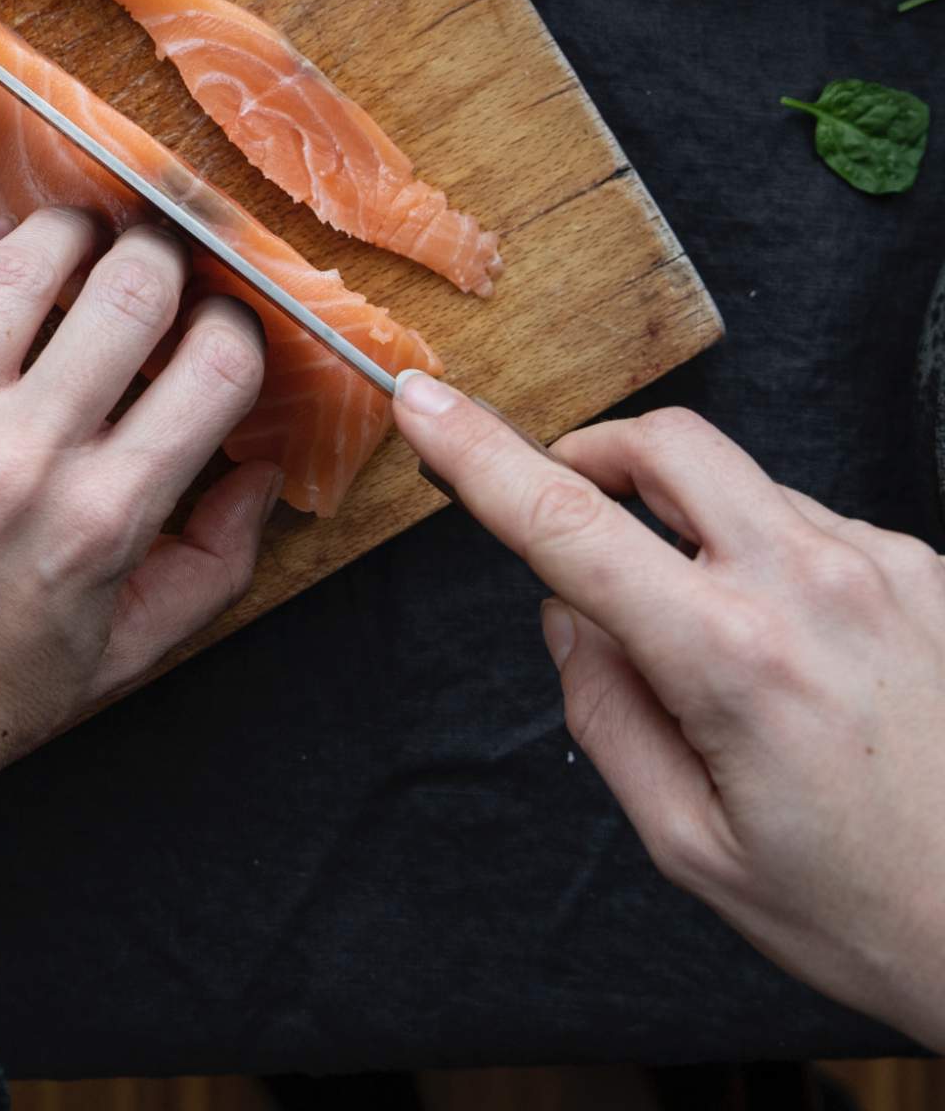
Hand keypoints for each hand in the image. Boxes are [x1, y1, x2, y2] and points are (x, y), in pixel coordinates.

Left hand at [0, 208, 278, 846]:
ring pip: (27, 263)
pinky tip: (3, 252)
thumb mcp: (126, 656)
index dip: (238, 327)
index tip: (222, 327)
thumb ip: (214, 562)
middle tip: (160, 257)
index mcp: (107, 518)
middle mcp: (27, 454)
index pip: (217, 365)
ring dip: (72, 230)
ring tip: (84, 236)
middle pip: (132, 289)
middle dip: (165, 255)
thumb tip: (262, 467)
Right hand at [394, 373, 944, 1049]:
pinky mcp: (930, 570)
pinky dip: (770, 556)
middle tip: (572, 509)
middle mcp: (813, 584)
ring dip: (695, 524)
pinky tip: (798, 651)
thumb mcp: (692, 846)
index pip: (568, 525)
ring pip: (742, 483)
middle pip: (665, 443)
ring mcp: (884, 566)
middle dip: (594, 455)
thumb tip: (571, 614)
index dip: (480, 455)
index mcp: (732, 659)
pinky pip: (812, 523)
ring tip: (724, 643)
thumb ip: (604, 712)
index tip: (424, 405)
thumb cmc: (869, 912)